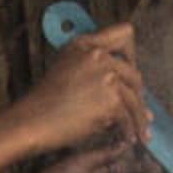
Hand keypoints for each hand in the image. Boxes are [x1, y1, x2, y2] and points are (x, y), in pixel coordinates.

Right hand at [8, 22, 149, 150]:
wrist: (31, 122)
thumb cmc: (44, 104)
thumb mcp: (65, 70)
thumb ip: (93, 69)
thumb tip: (129, 86)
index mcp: (85, 45)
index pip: (125, 33)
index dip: (132, 54)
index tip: (130, 70)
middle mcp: (98, 56)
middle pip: (135, 72)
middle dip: (137, 94)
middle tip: (137, 110)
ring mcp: (106, 77)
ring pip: (136, 98)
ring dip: (140, 117)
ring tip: (141, 131)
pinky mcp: (110, 100)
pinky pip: (128, 118)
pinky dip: (130, 131)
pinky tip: (129, 139)